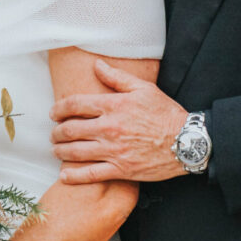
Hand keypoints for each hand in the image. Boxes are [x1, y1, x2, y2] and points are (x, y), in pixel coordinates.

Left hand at [50, 60, 187, 184]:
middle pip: (70, 130)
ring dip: (60, 151)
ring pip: (76, 152)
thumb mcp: (144, 88)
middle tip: (53, 134)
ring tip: (56, 150)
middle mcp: (110, 128)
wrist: (187, 142)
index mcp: (114, 106)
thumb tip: (96, 65)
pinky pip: (91, 175)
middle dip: (56, 132)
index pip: (75, 104)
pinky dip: (74, 176)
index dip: (59, 108)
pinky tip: (64, 175)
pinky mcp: (121, 170)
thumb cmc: (166, 113)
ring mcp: (114, 151)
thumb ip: (117, 77)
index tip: (53, 113)